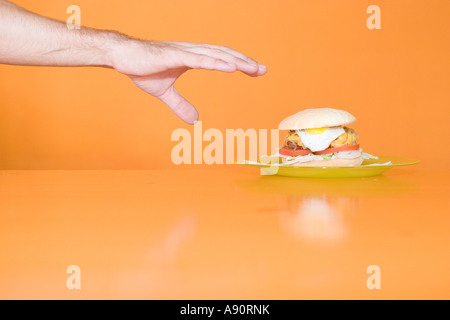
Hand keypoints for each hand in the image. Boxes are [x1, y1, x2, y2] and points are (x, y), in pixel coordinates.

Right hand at [110, 39, 266, 123]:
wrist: (121, 57)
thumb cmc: (142, 69)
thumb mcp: (165, 93)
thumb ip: (181, 105)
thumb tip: (195, 121)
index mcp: (191, 57)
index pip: (220, 58)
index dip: (238, 63)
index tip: (255, 71)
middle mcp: (192, 51)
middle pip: (224, 54)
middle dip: (244, 61)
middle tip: (262, 70)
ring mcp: (183, 51)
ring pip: (215, 54)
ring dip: (235, 61)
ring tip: (252, 68)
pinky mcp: (173, 54)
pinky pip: (198, 59)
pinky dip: (216, 62)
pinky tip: (230, 67)